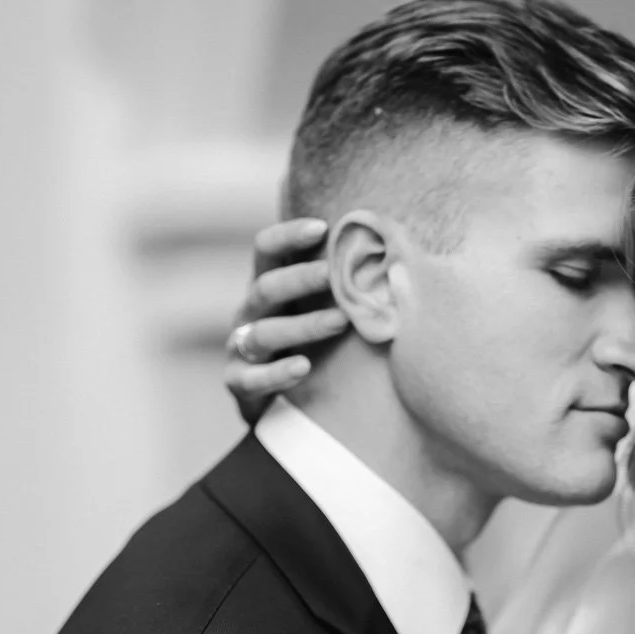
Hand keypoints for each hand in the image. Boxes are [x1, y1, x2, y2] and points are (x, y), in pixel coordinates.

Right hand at [224, 218, 350, 422]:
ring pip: (264, 332)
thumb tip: (396, 256)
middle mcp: (250, 312)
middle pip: (266, 287)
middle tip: (333, 273)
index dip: (288, 236)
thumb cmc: (311, 343)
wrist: (282, 405)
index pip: (267, 250)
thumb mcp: (321, 308)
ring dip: (303, 326)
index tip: (322, 227)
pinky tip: (303, 367)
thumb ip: (341, 285)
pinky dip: (277, 373)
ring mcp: (240, 347)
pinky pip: (252, 378)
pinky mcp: (238, 383)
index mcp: (268, 286)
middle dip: (299, 279)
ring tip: (340, 321)